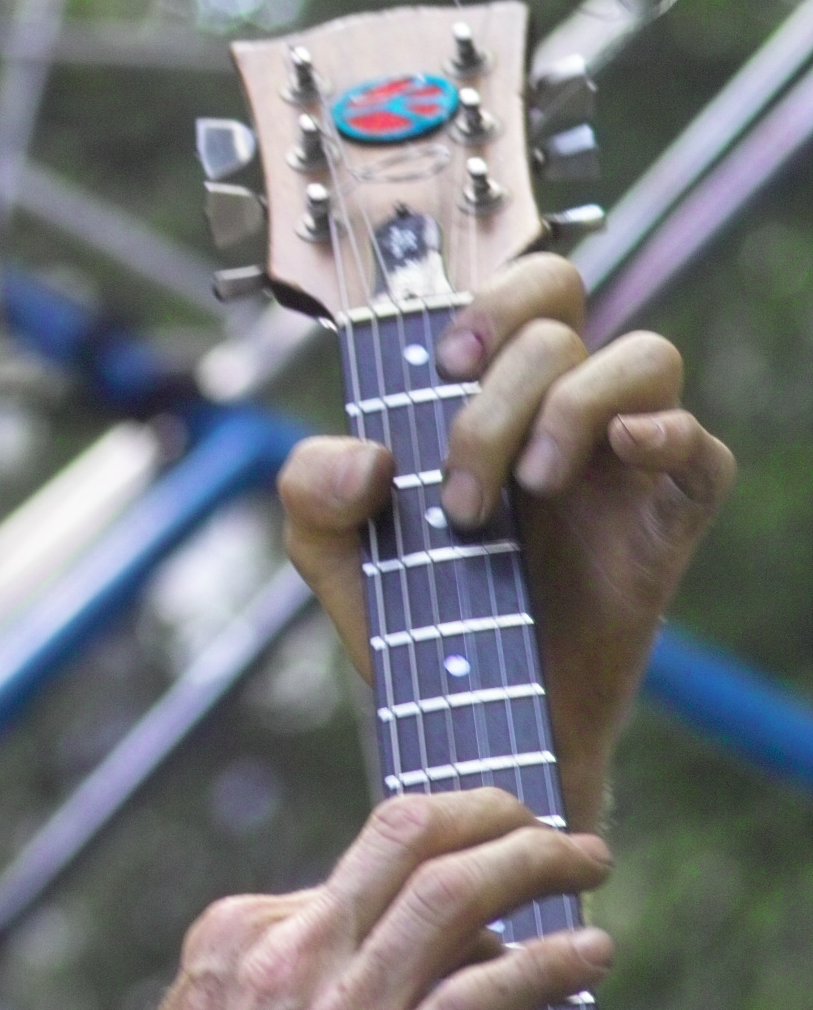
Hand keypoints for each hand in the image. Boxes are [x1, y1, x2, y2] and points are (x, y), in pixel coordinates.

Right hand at [87, 790, 611, 1009]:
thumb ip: (270, 991)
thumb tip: (352, 984)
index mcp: (236, 933)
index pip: (356, 868)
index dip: (430, 873)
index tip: (474, 894)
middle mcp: (286, 951)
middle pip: (408, 835)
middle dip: (491, 812)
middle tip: (542, 824)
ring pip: (456, 892)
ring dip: (538, 862)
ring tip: (587, 861)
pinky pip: (486, 993)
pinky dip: (551, 962)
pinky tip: (591, 956)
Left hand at [278, 256, 736, 829]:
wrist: (466, 718)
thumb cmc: (416, 622)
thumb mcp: (332, 555)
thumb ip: (309, 489)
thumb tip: (367, 458)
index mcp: (493, 397)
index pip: (518, 291)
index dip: (489, 299)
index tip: (443, 364)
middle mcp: (564, 410)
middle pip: (562, 315)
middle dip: (502, 380)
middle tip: (460, 475)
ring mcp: (624, 459)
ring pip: (642, 355)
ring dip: (570, 406)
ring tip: (526, 491)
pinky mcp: (669, 515)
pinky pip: (700, 446)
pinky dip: (665, 430)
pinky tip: (619, 453)